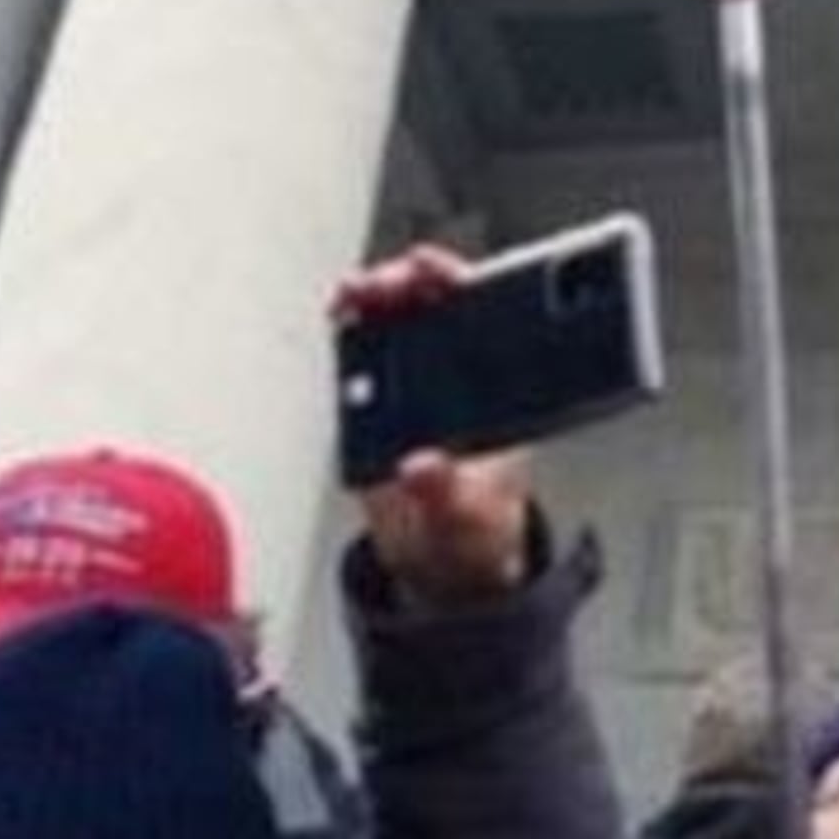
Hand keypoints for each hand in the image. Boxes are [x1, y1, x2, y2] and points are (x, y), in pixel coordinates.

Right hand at [333, 245, 533, 605]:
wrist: (443, 567)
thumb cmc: (476, 534)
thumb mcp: (467, 520)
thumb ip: (444, 495)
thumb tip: (421, 467)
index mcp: (498, 395)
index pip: (486, 318)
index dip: (461, 284)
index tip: (437, 271)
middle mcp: (460, 380)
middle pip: (436, 306)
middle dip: (408, 282)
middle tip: (382, 284)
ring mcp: (418, 387)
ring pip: (399, 320)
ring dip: (376, 296)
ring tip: (354, 293)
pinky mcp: (380, 405)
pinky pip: (366, 353)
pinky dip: (351, 328)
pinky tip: (341, 319)